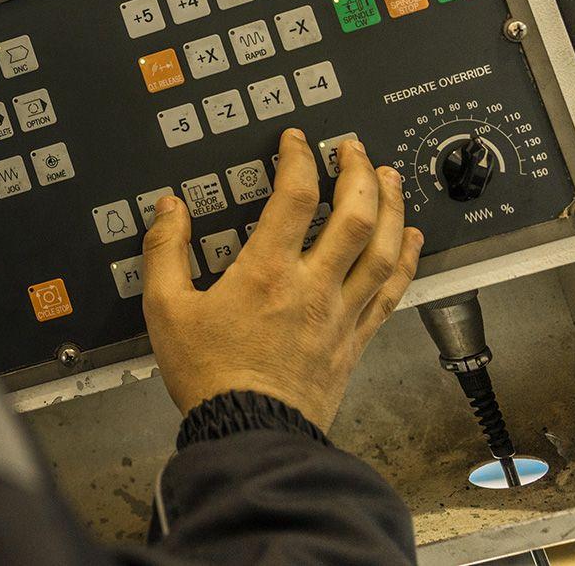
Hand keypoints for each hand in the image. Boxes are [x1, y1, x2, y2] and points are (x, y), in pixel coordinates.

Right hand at [141, 128, 422, 430]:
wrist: (249, 433)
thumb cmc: (210, 377)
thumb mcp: (166, 309)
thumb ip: (164, 252)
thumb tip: (170, 210)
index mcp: (265, 272)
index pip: (294, 196)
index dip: (298, 159)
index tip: (297, 142)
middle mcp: (312, 286)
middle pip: (354, 214)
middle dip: (357, 170)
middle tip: (352, 147)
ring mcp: (340, 313)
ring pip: (383, 248)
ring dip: (390, 205)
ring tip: (388, 176)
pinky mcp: (354, 340)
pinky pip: (391, 291)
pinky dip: (405, 259)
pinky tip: (409, 239)